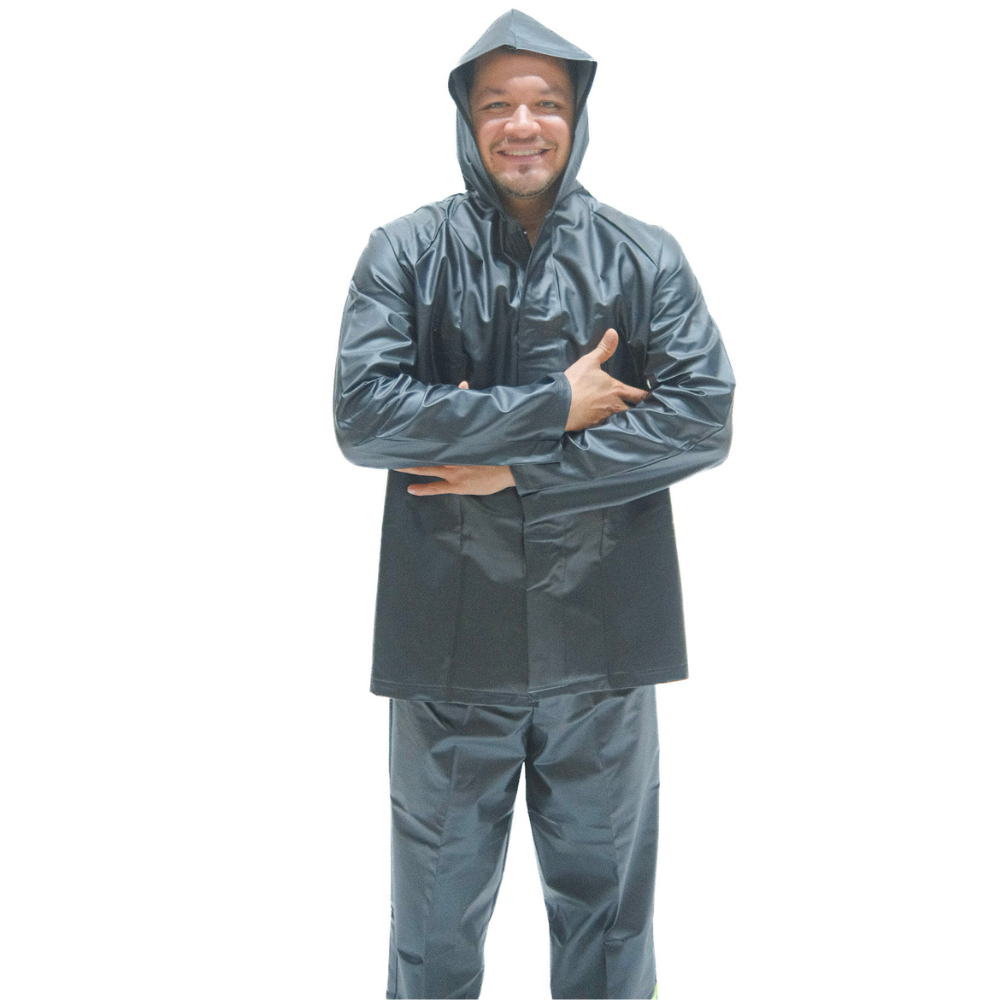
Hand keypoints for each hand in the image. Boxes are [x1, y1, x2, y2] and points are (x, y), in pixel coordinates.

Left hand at [396, 380, 515, 495]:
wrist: (512, 466)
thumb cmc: (499, 446)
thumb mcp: (485, 423)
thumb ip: (472, 402)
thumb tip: (464, 383)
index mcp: (456, 439)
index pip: (431, 434)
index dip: (415, 432)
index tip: (401, 428)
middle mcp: (451, 455)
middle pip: (423, 451)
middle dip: (407, 449)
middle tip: (391, 447)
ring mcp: (453, 472)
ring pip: (425, 469)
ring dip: (409, 467)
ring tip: (394, 465)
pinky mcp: (457, 485)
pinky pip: (436, 488)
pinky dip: (422, 489)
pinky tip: (410, 489)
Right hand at [563, 329, 648, 431]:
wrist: (559, 405)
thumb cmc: (576, 382)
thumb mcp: (589, 362)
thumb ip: (604, 349)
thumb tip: (613, 332)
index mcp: (616, 390)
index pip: (638, 394)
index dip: (644, 395)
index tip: (648, 395)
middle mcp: (614, 406)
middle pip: (631, 410)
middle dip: (634, 408)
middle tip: (638, 407)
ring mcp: (604, 417)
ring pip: (618, 418)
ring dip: (620, 415)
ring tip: (620, 413)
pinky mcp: (593, 425)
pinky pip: (604, 424)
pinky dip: (604, 421)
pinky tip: (600, 418)